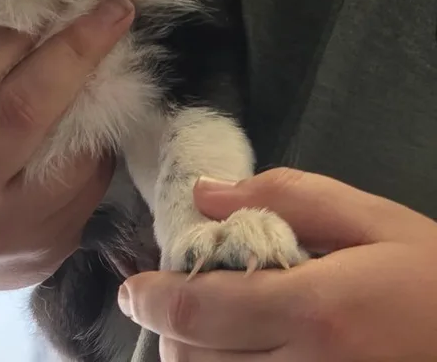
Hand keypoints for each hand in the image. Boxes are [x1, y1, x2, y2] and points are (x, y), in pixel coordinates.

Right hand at [0, 0, 134, 290]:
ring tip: (110, 59)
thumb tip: (33, 13)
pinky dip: (99, 139)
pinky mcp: (49, 246)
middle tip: (113, 8)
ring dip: (96, 95)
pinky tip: (97, 117)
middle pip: (22, 110)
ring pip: (70, 148)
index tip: (27, 19)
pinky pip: (90, 179)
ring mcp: (4, 230)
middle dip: (74, 50)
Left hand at [119, 168, 436, 360]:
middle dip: (169, 330)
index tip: (133, 290)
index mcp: (314, 309)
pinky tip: (239, 352)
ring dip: (194, 359)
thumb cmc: (433, 278)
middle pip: (196, 361)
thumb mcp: (370, 219)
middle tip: (174, 300)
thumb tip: (205, 195)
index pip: (198, 310)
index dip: (150, 299)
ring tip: (205, 328)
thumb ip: (283, 197)